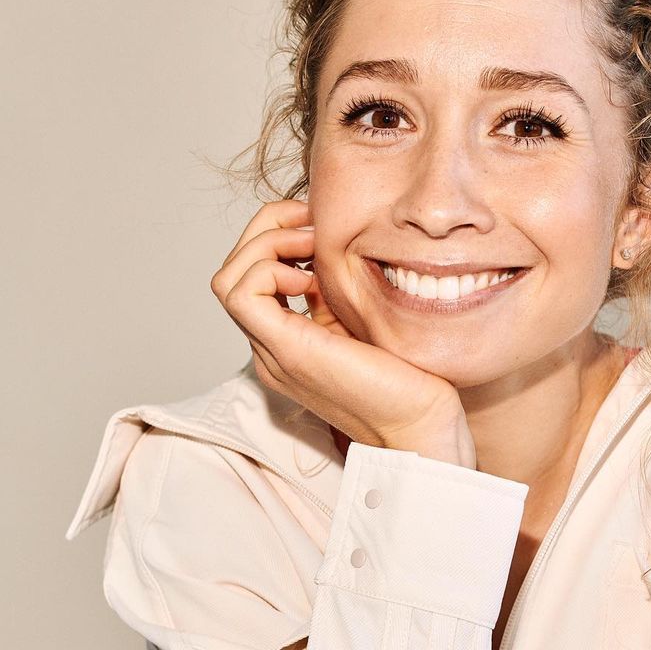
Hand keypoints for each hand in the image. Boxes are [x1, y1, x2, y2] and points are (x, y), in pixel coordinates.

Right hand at [210, 200, 476, 466]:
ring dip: (266, 244)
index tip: (320, 227)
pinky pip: (241, 294)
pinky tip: (308, 277)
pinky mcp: (288, 352)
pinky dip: (269, 269)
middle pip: (232, 271)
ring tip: (310, 246)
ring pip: (228, 279)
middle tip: (311, 224)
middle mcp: (271, 347)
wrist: (422, 425)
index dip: (278, 237)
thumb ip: (336, 290)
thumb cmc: (409, 378)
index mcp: (288, 339)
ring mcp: (274, 352)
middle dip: (266, 230)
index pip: (252, 275)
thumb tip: (324, 243)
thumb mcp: (362, 318)